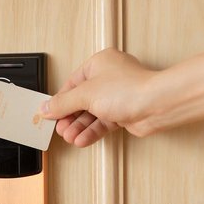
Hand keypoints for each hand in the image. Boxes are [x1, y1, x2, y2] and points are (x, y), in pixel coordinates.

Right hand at [41, 48, 158, 146]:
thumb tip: (47, 107)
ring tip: (69, 137)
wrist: (156, 105)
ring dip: (80, 127)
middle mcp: (109, 78)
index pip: (72, 83)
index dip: (60, 100)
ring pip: (93, 113)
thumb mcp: (85, 94)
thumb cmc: (128, 89)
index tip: (50, 113)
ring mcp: (118, 96)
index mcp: (99, 64)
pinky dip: (92, 131)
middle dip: (70, 117)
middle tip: (60, 128)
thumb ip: (63, 103)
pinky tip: (82, 139)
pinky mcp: (125, 112)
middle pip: (82, 100)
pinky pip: (103, 122)